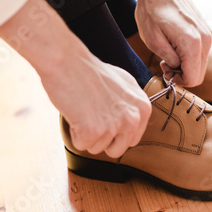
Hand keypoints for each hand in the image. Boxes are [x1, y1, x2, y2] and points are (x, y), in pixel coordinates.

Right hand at [0, 0, 151, 157]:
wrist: (68, 62)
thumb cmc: (90, 71)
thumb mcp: (124, 84)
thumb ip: (132, 105)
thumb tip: (134, 122)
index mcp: (143, 108)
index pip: (132, 139)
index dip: (115, 132)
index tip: (104, 117)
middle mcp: (133, 118)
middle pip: (117, 149)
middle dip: (101, 138)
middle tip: (91, 115)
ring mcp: (115, 125)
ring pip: (97, 148)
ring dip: (86, 134)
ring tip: (84, 109)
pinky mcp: (94, 131)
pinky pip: (82, 146)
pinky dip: (74, 133)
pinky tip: (75, 112)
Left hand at [136, 0, 211, 86]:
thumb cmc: (152, 9)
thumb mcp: (153, 40)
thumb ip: (169, 60)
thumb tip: (178, 70)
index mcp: (193, 43)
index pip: (193, 78)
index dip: (178, 81)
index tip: (165, 70)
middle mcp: (206, 39)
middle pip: (199, 74)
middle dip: (182, 74)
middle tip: (164, 64)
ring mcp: (208, 34)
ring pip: (200, 64)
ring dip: (185, 65)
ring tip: (167, 53)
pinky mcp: (205, 30)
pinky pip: (200, 53)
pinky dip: (188, 56)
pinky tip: (174, 45)